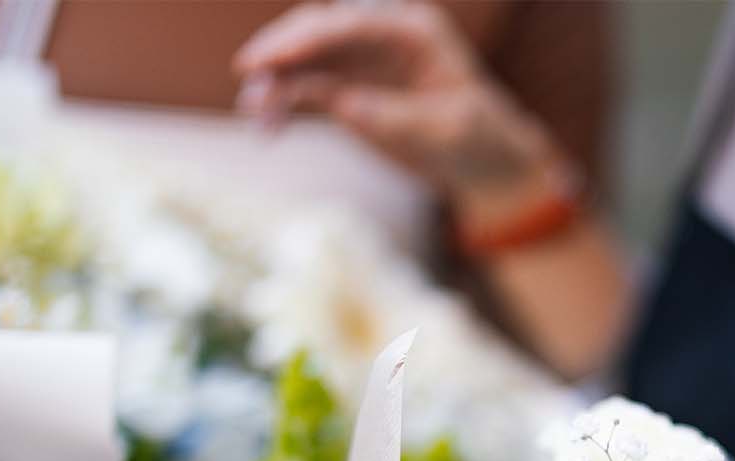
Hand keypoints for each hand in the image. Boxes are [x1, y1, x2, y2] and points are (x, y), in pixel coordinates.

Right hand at [233, 2, 567, 229]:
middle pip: (318, 30)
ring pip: (304, 60)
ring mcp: (361, 62)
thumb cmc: (477, 138)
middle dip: (281, 52)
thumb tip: (343, 104)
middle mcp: (381, 37)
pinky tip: (267, 128)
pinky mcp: (347, 89)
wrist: (484, 163)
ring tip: (255, 114)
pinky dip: (283, 104)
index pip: (348, 24)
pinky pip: (304, 89)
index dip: (304, 38)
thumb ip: (397, 115)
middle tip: (249, 79)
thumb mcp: (448, 130)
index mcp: (413, 31)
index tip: (268, 59)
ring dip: (274, 82)